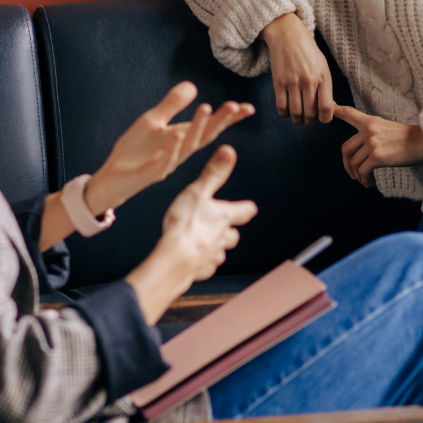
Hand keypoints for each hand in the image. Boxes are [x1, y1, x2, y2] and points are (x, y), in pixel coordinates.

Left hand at [85, 82, 252, 214]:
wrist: (113, 177)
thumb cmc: (135, 150)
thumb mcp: (153, 121)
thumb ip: (172, 104)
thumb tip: (192, 86)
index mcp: (182, 138)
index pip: (210, 127)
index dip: (229, 119)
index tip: (248, 108)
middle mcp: (179, 151)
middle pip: (204, 135)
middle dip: (220, 121)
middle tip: (235, 106)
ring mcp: (166, 163)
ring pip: (187, 146)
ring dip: (198, 128)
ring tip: (207, 108)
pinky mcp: (150, 172)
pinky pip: (163, 160)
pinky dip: (171, 148)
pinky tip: (177, 135)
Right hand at [125, 146, 258, 322]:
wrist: (174, 259)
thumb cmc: (185, 225)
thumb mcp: (198, 192)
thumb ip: (213, 173)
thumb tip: (229, 152)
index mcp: (224, 217)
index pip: (244, 211)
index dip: (246, 208)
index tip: (248, 207)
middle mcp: (223, 238)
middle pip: (233, 235)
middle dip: (229, 230)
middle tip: (222, 226)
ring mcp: (213, 256)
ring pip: (220, 252)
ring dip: (215, 247)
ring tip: (204, 242)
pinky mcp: (201, 270)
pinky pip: (205, 267)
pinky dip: (202, 262)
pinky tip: (193, 259)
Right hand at [260, 13, 333, 124]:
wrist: (288, 35)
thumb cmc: (308, 52)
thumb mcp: (323, 66)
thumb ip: (326, 87)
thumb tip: (329, 109)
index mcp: (323, 77)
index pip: (327, 108)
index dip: (325, 119)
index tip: (322, 118)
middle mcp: (309, 80)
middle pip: (310, 113)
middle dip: (310, 121)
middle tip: (309, 120)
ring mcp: (292, 82)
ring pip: (295, 112)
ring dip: (297, 120)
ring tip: (298, 118)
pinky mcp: (278, 82)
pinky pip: (281, 106)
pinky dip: (284, 113)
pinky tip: (287, 111)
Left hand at [334, 105, 422, 187]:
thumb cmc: (410, 139)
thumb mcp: (388, 128)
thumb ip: (373, 134)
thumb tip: (363, 152)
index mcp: (371, 122)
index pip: (349, 113)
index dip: (336, 111)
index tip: (329, 112)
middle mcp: (368, 130)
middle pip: (346, 149)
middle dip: (347, 165)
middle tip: (354, 174)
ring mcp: (372, 143)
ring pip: (354, 164)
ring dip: (358, 176)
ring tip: (366, 180)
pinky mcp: (377, 157)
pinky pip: (363, 171)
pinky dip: (365, 180)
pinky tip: (371, 182)